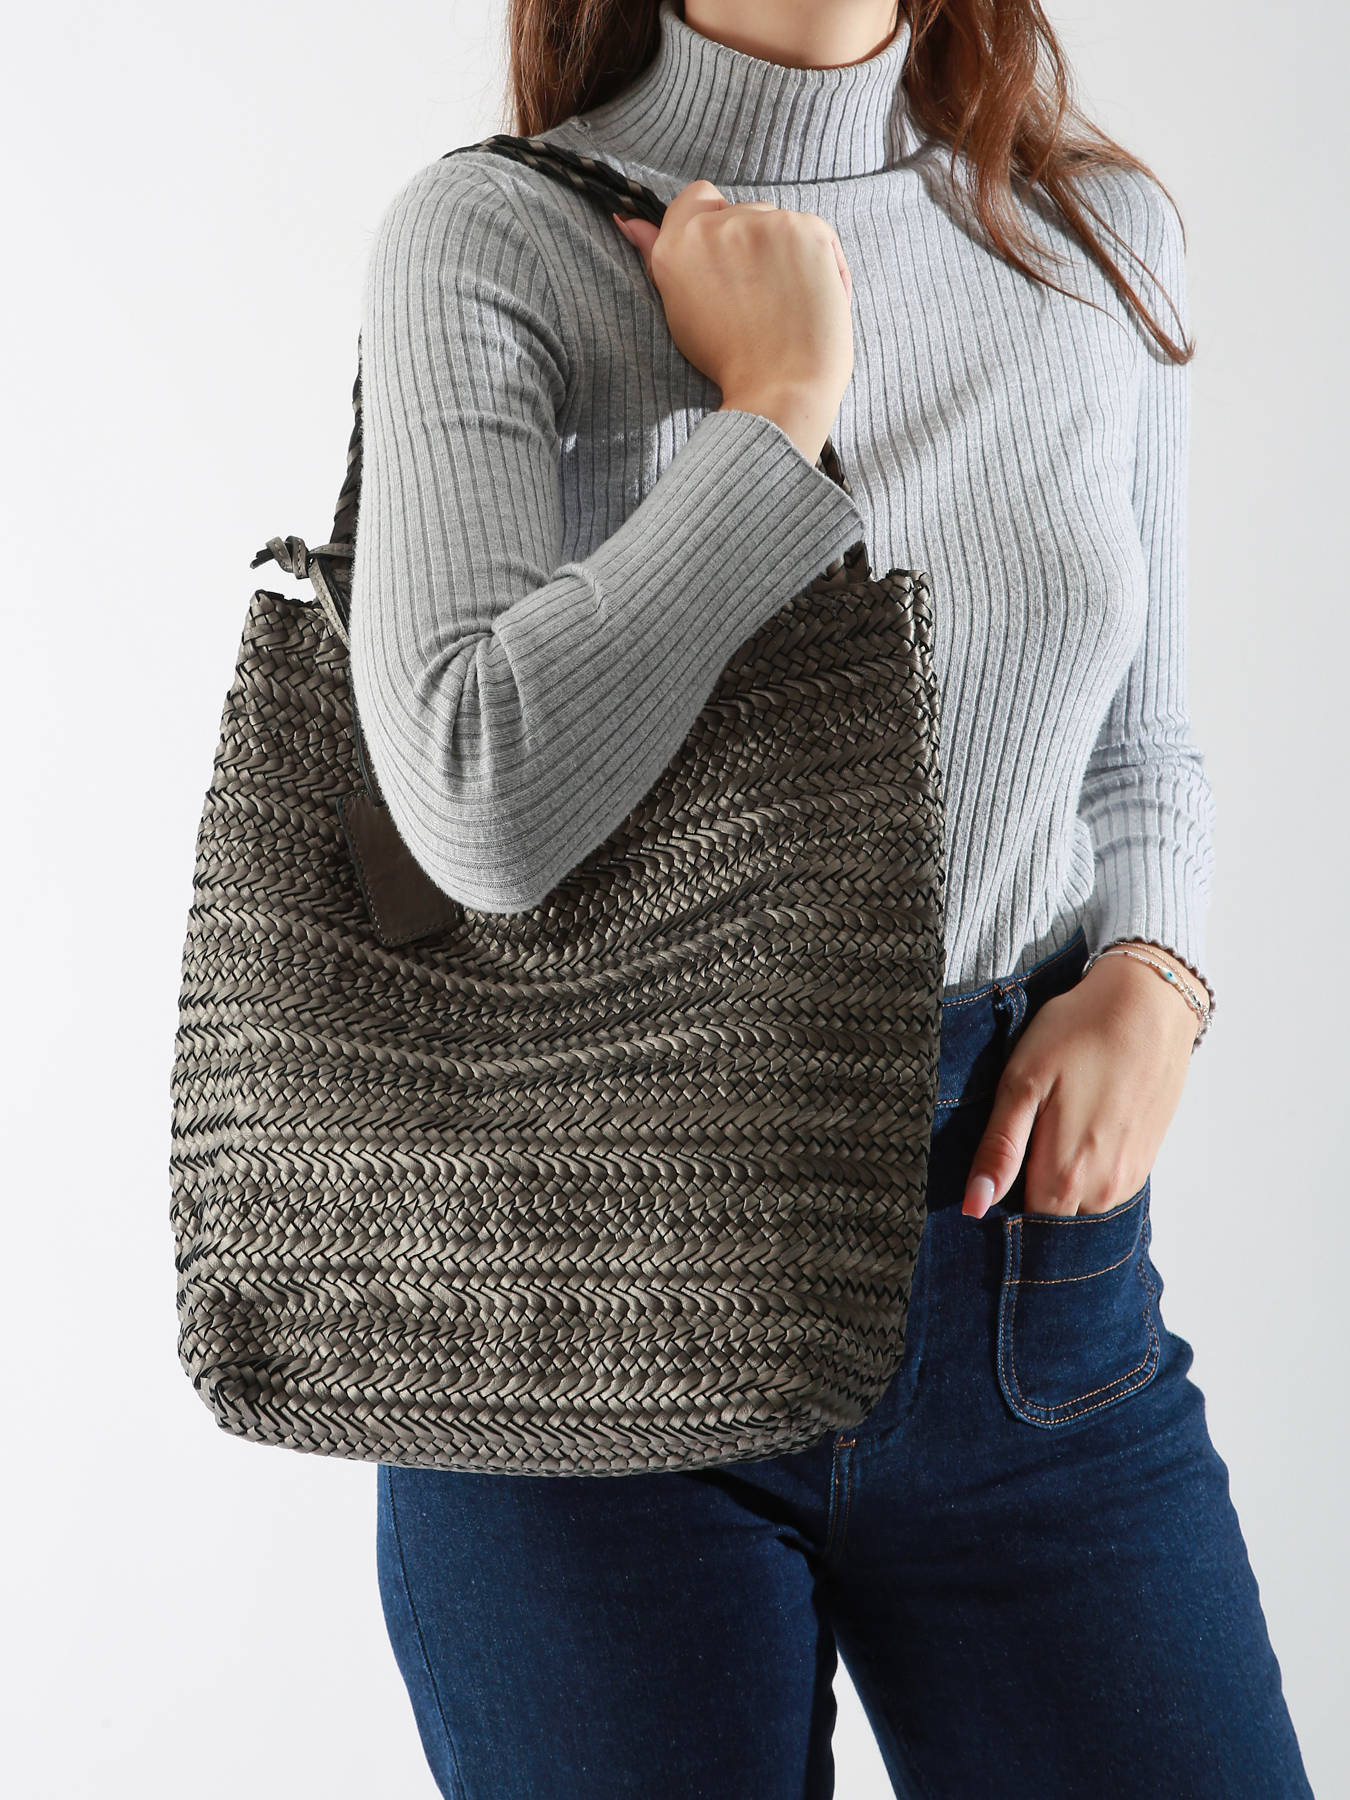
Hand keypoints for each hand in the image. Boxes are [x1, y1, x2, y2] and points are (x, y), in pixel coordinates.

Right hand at [612, 181, 854, 465]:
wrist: (781, 389)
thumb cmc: (730, 362)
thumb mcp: (679, 311)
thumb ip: (656, 257)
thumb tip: (628, 221)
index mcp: (677, 245)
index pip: (696, 197)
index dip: (714, 223)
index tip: (725, 260)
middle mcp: (716, 226)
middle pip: (741, 213)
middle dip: (751, 246)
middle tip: (757, 300)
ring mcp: (764, 223)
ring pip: (777, 224)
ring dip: (783, 252)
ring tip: (785, 303)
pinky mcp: (806, 228)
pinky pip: (813, 232)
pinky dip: (817, 260)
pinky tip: (811, 297)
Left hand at [961, 951, 1198, 1218]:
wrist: (1148, 1004)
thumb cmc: (1079, 1034)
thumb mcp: (1021, 1083)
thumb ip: (999, 1151)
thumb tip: (974, 1206)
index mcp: (1065, 1177)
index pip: (1022, 1225)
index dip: (999, 1203)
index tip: (993, 1168)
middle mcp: (1102, 1191)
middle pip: (1051, 1221)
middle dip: (1028, 1195)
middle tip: (1021, 1138)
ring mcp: (1128, 1179)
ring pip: (1078, 1207)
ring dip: (1058, 1183)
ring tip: (1051, 1127)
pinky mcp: (1144, 1161)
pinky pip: (1103, 1189)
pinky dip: (1084, 1171)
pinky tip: (1078, 1128)